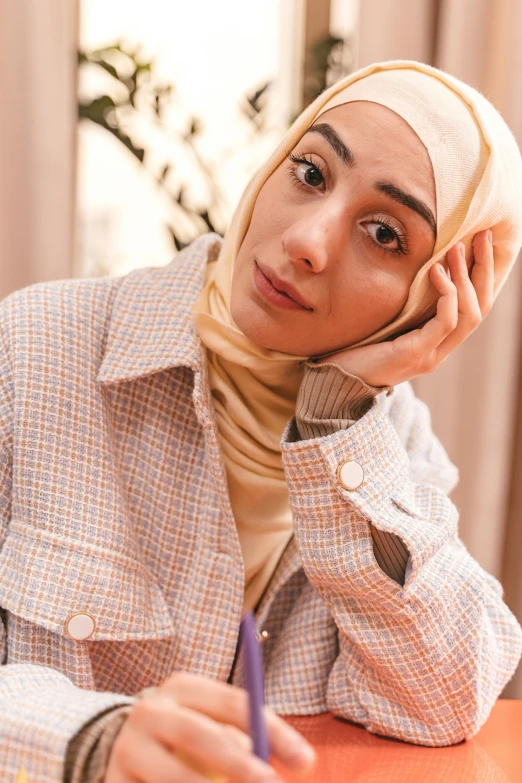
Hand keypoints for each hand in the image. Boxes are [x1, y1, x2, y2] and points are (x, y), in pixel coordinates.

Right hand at [104, 671, 315, 782]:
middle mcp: (150, 710)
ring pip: (173, 779)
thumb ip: (250, 738)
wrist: (126, 750)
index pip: (233, 703)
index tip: (304, 761)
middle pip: (198, 734)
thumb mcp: (215, 726)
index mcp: (183, 688)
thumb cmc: (191, 738)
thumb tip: (301, 760)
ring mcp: (127, 748)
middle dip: (238, 764)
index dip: (272, 731)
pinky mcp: (113, 782)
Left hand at [314, 229, 493, 387]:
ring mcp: (431, 355)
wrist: (334, 381)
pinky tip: (436, 272)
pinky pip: (446, 322)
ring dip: (465, 277)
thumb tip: (413, 268)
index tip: (480, 241)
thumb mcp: (386, 323)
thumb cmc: (354, 349)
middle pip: (481, 308)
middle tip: (482, 236)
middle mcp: (440, 351)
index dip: (482, 273)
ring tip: (456, 249)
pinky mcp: (417, 355)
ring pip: (470, 314)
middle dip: (484, 269)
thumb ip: (404, 306)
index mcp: (436, 342)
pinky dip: (446, 294)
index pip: (474, 306)